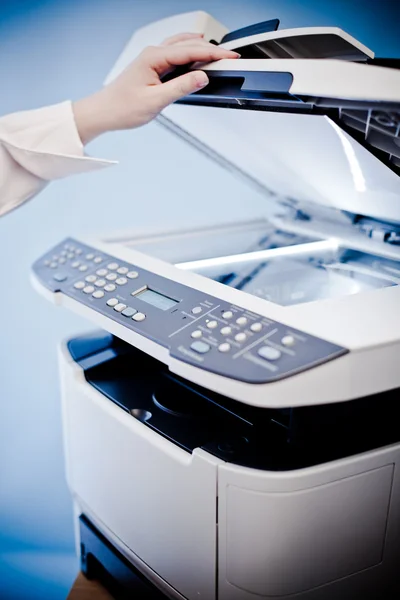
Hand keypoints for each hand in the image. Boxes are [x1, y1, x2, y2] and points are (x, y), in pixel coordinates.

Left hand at [73, 33, 238, 144]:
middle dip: (211, 49)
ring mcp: (152, 58)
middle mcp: (153, 53)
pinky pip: (175, 54)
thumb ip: (180, 87)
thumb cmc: (122, 107)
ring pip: (182, 46)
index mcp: (154, 57)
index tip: (230, 57)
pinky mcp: (152, 67)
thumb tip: (201, 77)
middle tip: (230, 57)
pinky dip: (189, 53)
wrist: (104, 112)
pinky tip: (196, 56)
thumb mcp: (155, 101)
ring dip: (200, 48)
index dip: (213, 54)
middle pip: (188, 45)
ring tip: (218, 54)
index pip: (190, 51)